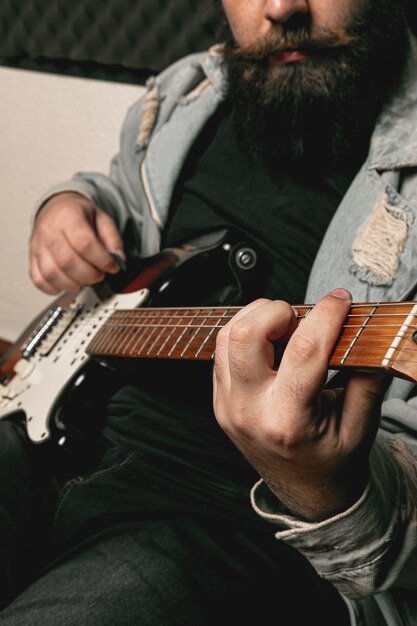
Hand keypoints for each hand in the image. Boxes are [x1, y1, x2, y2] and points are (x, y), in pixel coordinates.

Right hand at [29, 192, 124, 294]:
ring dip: (73, 283)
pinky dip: (55, 288)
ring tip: (85, 279)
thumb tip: (119, 259)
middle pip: (67, 261)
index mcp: (68, 216)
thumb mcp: (102, 219)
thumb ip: (113, 239)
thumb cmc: (79, 215)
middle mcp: (49, 230)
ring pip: (51, 273)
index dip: (102, 260)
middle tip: (99, 274)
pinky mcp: (32, 258)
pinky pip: (39, 279)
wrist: (58, 209)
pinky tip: (68, 283)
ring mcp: (37, 245)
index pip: (84, 243)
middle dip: (89, 275)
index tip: (112, 266)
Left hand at [213, 289, 389, 520]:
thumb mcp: (360, 426)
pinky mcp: (220, 400)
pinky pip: (221, 350)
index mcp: (288, 421)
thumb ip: (368, 378)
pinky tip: (271, 344)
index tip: (340, 300)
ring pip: (226, 336)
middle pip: (243, 335)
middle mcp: (249, 411)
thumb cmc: (333, 461)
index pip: (304, 350)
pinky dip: (246, 335)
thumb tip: (374, 335)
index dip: (326, 315)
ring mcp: (228, 405)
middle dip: (277, 311)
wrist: (305, 493)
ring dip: (258, 319)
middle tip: (302, 321)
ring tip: (287, 331)